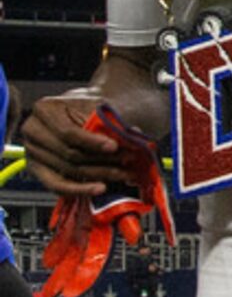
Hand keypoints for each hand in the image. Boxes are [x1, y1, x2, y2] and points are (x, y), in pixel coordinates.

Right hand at [24, 91, 138, 196]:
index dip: (92, 142)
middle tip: (128, 161)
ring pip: (67, 170)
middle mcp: (33, 130)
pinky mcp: (38, 170)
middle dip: (102, 160)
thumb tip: (133, 136)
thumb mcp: (99, 107)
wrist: (78, 113)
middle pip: (69, 153)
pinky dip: (80, 189)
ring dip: (98, 175)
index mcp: (45, 109)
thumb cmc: (89, 108)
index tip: (114, 147)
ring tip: (123, 174)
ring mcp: (33, 151)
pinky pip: (57, 185)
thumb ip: (111, 122)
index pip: (68, 132)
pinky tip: (100, 188)